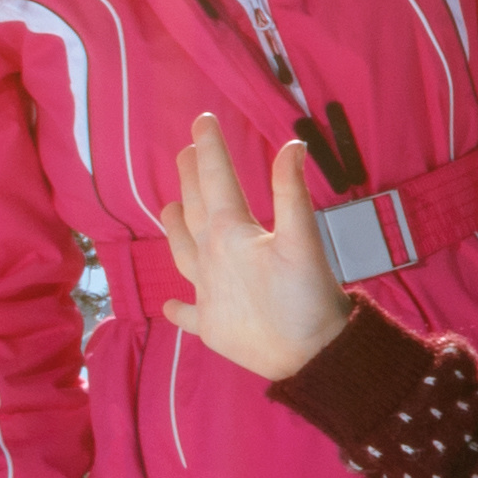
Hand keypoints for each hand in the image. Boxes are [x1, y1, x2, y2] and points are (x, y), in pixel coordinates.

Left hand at [160, 110, 343, 376]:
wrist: (309, 358)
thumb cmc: (309, 297)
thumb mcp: (304, 239)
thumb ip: (292, 191)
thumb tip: (290, 146)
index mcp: (229, 233)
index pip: (214, 178)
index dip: (209, 146)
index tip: (202, 119)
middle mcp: (207, 260)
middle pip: (192, 209)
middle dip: (188, 176)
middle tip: (184, 151)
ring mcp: (205, 295)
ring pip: (180, 253)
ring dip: (173, 227)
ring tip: (168, 208)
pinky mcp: (210, 326)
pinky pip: (188, 313)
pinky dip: (179, 306)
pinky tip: (172, 303)